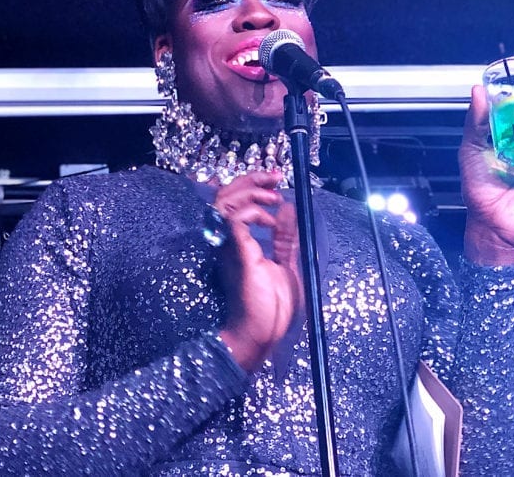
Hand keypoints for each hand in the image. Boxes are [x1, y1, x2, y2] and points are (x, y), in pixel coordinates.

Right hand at [212, 171, 303, 372]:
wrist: (261, 334)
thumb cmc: (271, 308)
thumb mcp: (285, 264)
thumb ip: (285, 238)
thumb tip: (287, 211)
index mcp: (238, 243)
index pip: (234, 202)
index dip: (253, 185)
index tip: (276, 182)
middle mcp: (227, 241)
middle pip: (225, 195)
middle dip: (251, 180)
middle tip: (275, 178)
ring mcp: (229, 246)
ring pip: (226, 202)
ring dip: (251, 192)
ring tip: (273, 198)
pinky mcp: (237, 253)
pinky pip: (234, 220)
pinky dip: (252, 212)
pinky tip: (270, 220)